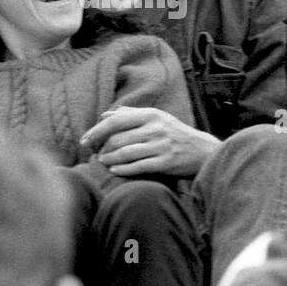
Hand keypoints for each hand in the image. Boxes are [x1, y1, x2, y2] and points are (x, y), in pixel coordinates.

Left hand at [80, 106, 222, 177]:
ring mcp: (161, 145)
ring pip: (125, 153)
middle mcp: (155, 128)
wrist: (202, 150)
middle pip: (117, 138)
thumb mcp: (156, 118)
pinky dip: (122, 169)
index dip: (95, 131)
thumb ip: (130, 115)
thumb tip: (105, 114)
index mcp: (150, 114)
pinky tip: (114, 171)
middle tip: (96, 155)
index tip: (84, 141)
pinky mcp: (166, 162)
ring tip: (103, 162)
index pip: (114, 120)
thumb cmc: (174, 133)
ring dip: (109, 160)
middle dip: (101, 148)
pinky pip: (138, 166)